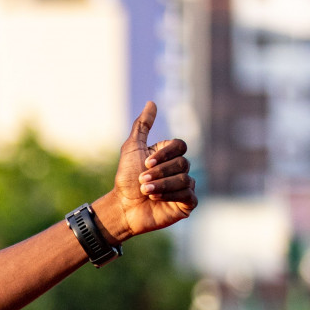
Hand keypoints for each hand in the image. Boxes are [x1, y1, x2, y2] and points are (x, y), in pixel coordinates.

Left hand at [108, 101, 196, 239]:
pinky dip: (171, 195)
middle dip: (159, 172)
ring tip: (145, 191)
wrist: (122, 207)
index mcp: (170, 155)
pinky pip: (189, 195)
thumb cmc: (125, 179)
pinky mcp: (187, 203)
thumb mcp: (131, 148)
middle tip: (141, 180)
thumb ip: (142, 126)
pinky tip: (156, 198)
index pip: (180, 146)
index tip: (145, 163)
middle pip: (183, 163)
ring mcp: (185, 186)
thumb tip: (151, 102)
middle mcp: (180, 169)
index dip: (165, 154)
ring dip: (162, 184)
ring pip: (185, 179)